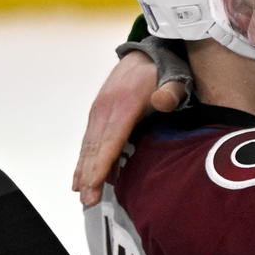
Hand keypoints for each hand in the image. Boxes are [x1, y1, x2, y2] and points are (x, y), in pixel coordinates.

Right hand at [73, 51, 189, 204]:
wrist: (145, 53)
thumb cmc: (164, 70)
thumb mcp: (174, 77)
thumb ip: (171, 91)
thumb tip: (163, 101)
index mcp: (124, 103)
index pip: (111, 138)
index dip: (102, 163)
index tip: (95, 184)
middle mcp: (105, 108)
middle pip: (95, 147)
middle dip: (90, 175)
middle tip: (88, 201)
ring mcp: (98, 110)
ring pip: (88, 145)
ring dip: (83, 171)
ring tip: (82, 195)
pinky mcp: (97, 113)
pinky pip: (88, 140)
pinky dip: (83, 159)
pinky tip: (80, 177)